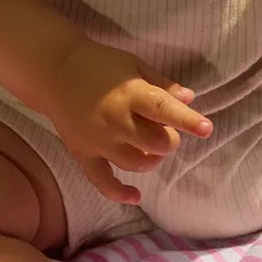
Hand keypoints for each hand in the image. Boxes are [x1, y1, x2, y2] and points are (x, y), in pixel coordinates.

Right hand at [42, 42, 212, 205]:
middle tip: (164, 131)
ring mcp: (98, 140)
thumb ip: (162, 83)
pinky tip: (136, 196)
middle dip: (169, 140)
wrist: (54, 72)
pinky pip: (102, 181)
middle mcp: (115, 120)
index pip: (164, 110)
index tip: (206, 129)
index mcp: (130, 93)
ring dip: (152, 159)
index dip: (188, 120)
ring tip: (149, 148)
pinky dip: (119, 192)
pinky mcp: (83, 154)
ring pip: (136, 163)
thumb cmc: (100, 65)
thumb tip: (189, 99)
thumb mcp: (134, 65)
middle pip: (156, 143)